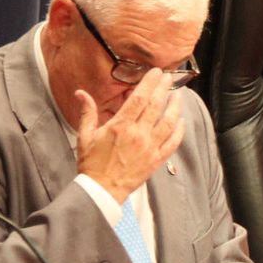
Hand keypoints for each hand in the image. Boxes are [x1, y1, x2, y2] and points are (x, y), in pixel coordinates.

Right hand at [76, 70, 184, 202]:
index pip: (139, 99)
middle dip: (163, 88)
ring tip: (178, 95)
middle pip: (155, 106)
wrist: (101, 189)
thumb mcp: (85, 136)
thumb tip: (81, 93)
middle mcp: (138, 134)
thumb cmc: (91, 163)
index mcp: (120, 126)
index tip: (155, 73)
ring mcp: (150, 147)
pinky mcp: (157, 159)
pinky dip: (179, 130)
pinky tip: (181, 121)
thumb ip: (87, 113)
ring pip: (168, 122)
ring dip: (175, 107)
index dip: (149, 83)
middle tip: (168, 77)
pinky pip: (173, 142)